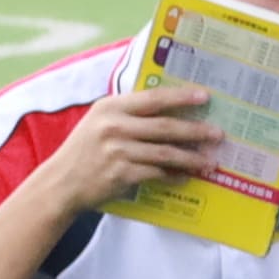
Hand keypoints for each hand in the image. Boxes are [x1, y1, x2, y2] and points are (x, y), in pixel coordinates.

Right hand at [44, 84, 228, 220]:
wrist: (61, 182)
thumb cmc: (85, 150)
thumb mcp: (100, 121)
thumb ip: (129, 114)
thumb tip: (172, 111)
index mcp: (110, 107)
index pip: (153, 98)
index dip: (181, 97)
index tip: (205, 97)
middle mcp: (114, 127)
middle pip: (164, 126)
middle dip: (195, 131)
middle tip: (217, 134)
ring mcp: (117, 151)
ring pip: (164, 153)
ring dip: (190, 158)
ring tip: (210, 160)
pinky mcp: (121, 174)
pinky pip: (157, 174)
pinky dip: (174, 175)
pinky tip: (186, 176)